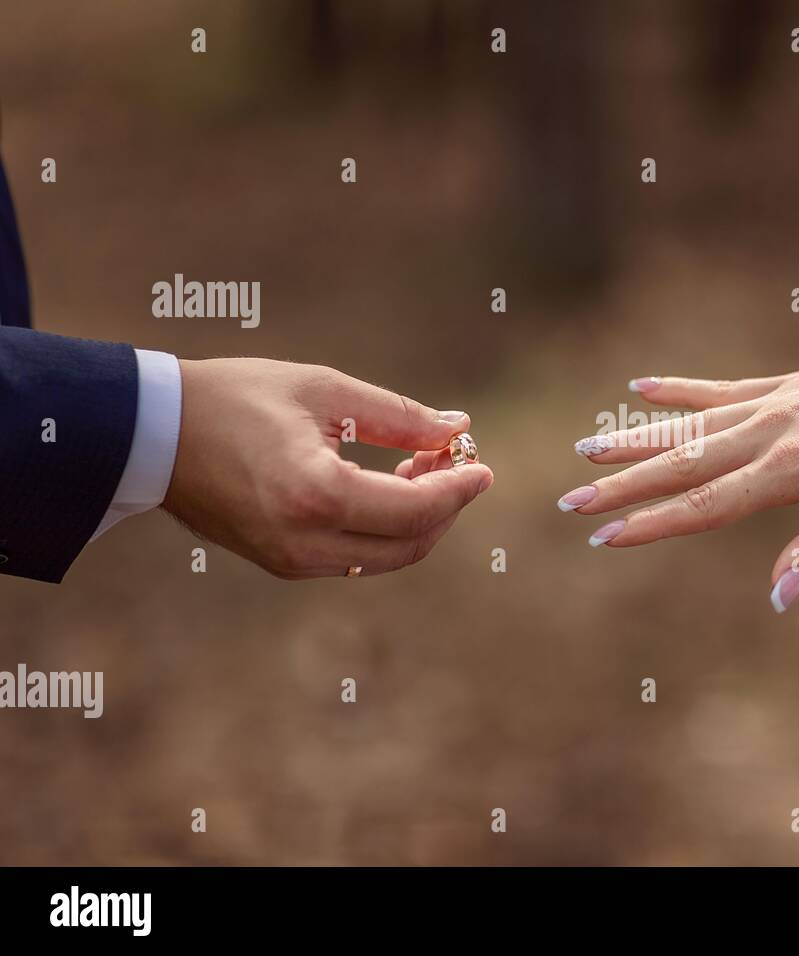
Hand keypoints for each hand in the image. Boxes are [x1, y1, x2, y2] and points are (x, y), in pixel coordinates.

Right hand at [163, 358, 491, 578]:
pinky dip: (385, 528)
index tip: (482, 463)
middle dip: (445, 505)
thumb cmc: (235, 397)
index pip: (416, 509)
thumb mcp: (323, 391)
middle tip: (454, 459)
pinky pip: (354, 556)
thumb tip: (457, 428)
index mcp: (316, 495)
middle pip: (410, 543)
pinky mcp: (280, 562)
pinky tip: (388, 483)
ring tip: (422, 464)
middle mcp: (305, 541)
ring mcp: (290, 560)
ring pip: (385, 557)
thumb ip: (398, 415)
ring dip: (418, 519)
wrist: (153, 432)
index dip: (459, 488)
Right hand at [559, 327, 798, 611]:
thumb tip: (776, 596)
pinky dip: (677, 392)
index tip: (604, 537)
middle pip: (681, 464)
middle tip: (570, 501)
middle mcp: (767, 433)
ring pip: (688, 426)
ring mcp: (770, 405)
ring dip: (635, 440)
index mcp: (787, 471)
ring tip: (587, 449)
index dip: (652, 524)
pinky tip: (641, 388)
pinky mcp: (782, 386)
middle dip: (623, 486)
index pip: (704, 504)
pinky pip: (717, 390)